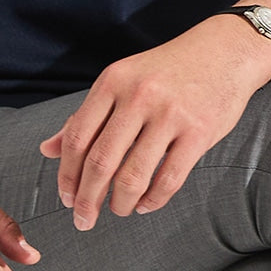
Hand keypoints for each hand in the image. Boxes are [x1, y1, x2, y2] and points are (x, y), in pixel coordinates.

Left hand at [39, 16, 270, 229]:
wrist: (223, 50)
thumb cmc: (165, 70)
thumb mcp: (120, 80)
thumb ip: (85, 115)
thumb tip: (47, 149)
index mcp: (112, 81)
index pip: (78, 137)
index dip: (67, 174)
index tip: (65, 197)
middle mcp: (138, 96)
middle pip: (100, 161)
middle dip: (87, 199)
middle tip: (83, 220)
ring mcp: (169, 114)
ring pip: (133, 176)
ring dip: (120, 204)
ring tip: (118, 210)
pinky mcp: (198, 132)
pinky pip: (169, 180)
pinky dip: (152, 200)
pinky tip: (144, 204)